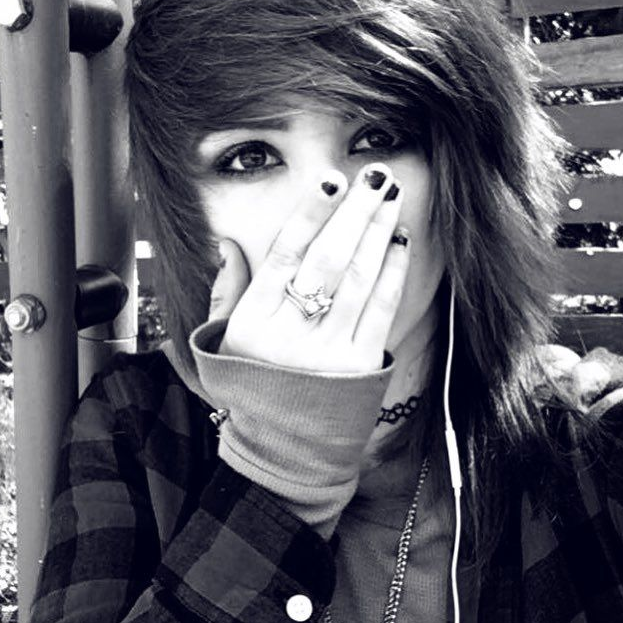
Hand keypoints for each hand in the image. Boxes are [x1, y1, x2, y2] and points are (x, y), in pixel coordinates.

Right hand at [206, 163, 409, 373]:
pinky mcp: (360, 365)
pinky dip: (392, 272)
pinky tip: (399, 242)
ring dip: (377, 233)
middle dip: (353, 213)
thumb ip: (225, 293)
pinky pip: (380, 309)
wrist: (283, 445)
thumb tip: (225, 244)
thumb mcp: (223, 342)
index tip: (330, 182)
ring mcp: (327, 350)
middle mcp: (290, 332)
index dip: (308, 214)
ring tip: (391, 197)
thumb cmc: (252, 385)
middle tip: (374, 177)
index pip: (283, 254)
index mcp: (254, 321)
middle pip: (325, 259)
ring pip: (356, 278)